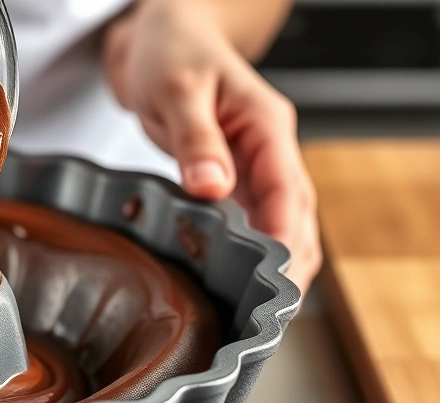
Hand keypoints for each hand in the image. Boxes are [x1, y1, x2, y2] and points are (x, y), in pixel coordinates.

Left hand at [102, 1, 320, 292]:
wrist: (158, 38)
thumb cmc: (172, 50)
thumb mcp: (178, 89)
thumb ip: (195, 140)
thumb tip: (212, 187)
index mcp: (266, 127)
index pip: (288, 191)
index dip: (285, 238)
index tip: (274, 278)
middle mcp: (266, 149)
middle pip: (294, 217)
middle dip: (289, 265)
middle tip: (269, 316)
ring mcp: (251, 165)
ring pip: (275, 223)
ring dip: (272, 264)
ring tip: (258, 313)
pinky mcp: (229, 176)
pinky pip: (247, 219)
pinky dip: (247, 250)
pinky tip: (235, 280)